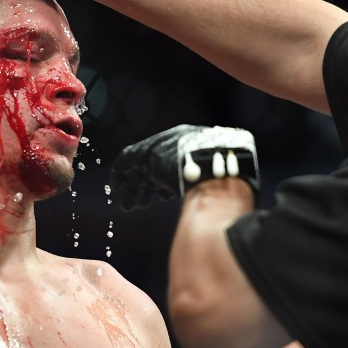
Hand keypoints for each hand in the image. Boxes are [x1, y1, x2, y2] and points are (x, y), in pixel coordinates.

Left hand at [110, 125, 259, 210]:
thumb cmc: (228, 181)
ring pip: (140, 166)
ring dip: (134, 187)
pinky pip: (126, 162)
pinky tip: (118, 191)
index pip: (174, 163)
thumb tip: (229, 199)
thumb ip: (218, 185)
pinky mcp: (146, 154)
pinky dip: (120, 175)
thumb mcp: (226, 179)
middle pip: (156, 164)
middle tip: (139, 204)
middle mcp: (176, 141)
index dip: (167, 182)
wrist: (218, 173)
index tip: (163, 197)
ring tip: (129, 206)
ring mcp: (162, 146)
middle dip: (147, 186)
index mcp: (195, 145)